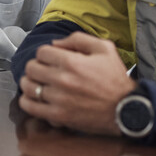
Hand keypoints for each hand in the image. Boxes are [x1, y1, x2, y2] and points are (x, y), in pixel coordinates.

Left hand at [17, 32, 134, 135]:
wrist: (128, 109)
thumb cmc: (116, 79)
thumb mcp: (104, 49)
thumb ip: (78, 39)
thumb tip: (55, 43)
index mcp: (72, 62)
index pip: (41, 52)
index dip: (46, 54)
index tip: (52, 59)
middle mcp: (62, 79)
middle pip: (31, 68)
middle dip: (37, 66)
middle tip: (44, 71)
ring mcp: (58, 99)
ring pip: (27, 86)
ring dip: (30, 83)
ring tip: (39, 84)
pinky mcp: (58, 116)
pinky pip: (29, 107)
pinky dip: (28, 102)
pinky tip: (36, 99)